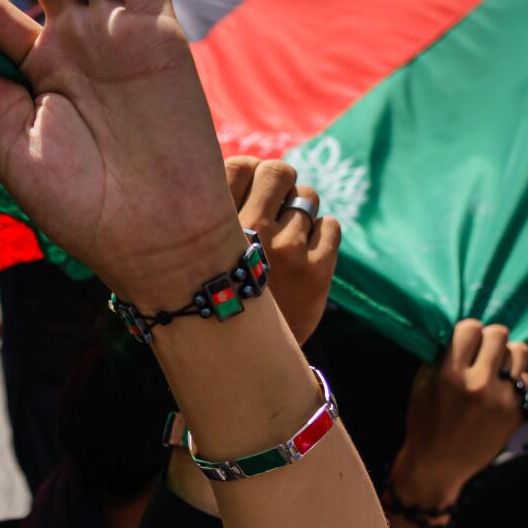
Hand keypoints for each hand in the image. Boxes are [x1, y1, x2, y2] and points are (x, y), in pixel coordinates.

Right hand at [224, 157, 337, 345]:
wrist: (241, 362)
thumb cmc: (213, 301)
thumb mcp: (197, 257)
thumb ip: (213, 214)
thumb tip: (247, 169)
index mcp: (213, 225)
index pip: (241, 165)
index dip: (250, 172)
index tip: (250, 189)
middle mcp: (249, 230)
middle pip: (279, 172)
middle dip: (281, 184)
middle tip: (276, 207)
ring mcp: (287, 248)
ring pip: (308, 199)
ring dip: (300, 215)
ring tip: (287, 243)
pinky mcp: (318, 269)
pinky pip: (331, 226)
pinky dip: (322, 238)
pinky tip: (304, 259)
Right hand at [389, 320, 527, 506]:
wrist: (439, 465)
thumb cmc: (426, 423)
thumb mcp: (423, 385)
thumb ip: (442, 357)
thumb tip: (463, 333)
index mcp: (451, 376)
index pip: (471, 328)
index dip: (467, 331)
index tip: (465, 340)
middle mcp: (480, 385)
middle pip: (499, 334)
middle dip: (489, 339)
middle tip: (481, 352)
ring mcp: (504, 399)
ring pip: (520, 351)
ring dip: (506, 355)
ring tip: (495, 368)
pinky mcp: (519, 411)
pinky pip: (525, 377)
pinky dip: (513, 380)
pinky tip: (499, 391)